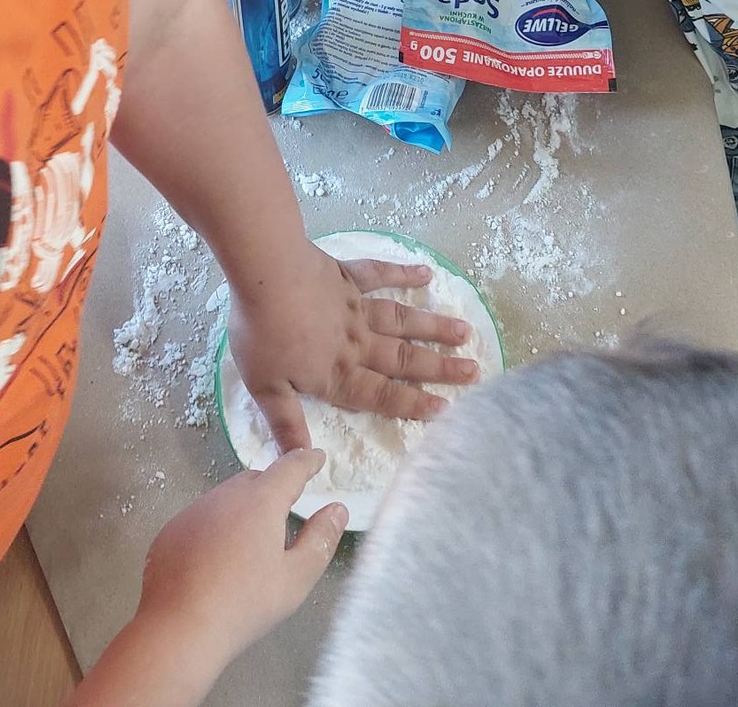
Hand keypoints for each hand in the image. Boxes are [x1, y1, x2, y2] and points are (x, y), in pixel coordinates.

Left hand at [133, 451, 346, 677]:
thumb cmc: (244, 605)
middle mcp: (225, 496)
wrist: (177, 629)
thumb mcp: (295, 578)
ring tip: (248, 548)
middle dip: (273, 490)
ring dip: (242, 511)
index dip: (307, 462)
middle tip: (283, 515)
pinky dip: (215, 529)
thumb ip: (320, 539)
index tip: (317, 457)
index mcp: (261, 501)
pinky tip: (214, 563)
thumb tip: (337, 509)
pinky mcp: (170, 532)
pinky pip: (201, 520)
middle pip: (255, 481)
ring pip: (225, 500)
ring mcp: (193, 512)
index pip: (290, 468)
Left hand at [228, 243, 476, 452]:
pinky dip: (403, 274)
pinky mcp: (347, 276)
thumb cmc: (262, 333)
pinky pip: (380, 276)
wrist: (266, 274)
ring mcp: (356, 307)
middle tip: (474, 371)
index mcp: (338, 373)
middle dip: (439, 368)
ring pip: (401, 321)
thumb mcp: (266, 388)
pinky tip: (426, 274)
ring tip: (465, 332)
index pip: (381, 395)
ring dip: (433, 327)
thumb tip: (302, 464)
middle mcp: (356, 343)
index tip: (447, 409)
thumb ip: (287, 424)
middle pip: (402, 359)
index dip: (413, 404)